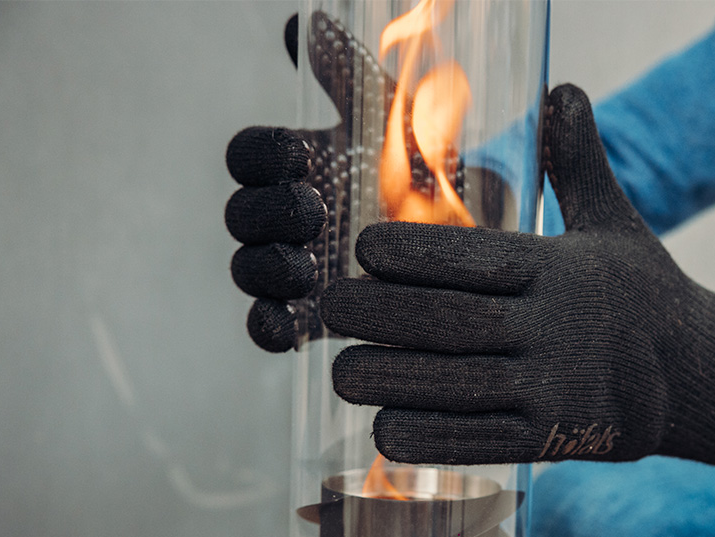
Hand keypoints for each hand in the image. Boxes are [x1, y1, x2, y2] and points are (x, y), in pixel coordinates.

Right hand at [223, 14, 507, 351]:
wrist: (474, 231)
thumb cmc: (427, 165)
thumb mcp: (396, 115)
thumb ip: (350, 72)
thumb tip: (306, 22)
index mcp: (297, 164)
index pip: (249, 155)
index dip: (261, 156)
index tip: (299, 156)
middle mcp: (286, 216)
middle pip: (241, 214)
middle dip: (267, 213)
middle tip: (313, 211)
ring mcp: (296, 268)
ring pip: (249, 270)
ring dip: (266, 268)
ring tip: (307, 268)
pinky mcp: (314, 316)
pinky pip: (271, 327)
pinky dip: (268, 327)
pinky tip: (286, 326)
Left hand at [321, 84, 714, 513]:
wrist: (696, 378)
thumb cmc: (640, 294)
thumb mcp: (616, 222)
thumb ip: (579, 162)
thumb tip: (563, 88)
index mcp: (565, 271)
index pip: (476, 257)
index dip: (412, 253)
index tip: (361, 248)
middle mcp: (560, 329)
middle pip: (452, 322)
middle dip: (380, 318)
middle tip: (328, 310)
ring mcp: (559, 390)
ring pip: (457, 386)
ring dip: (391, 382)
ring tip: (341, 374)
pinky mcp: (557, 439)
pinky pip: (481, 441)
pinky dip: (429, 439)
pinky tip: (384, 429)